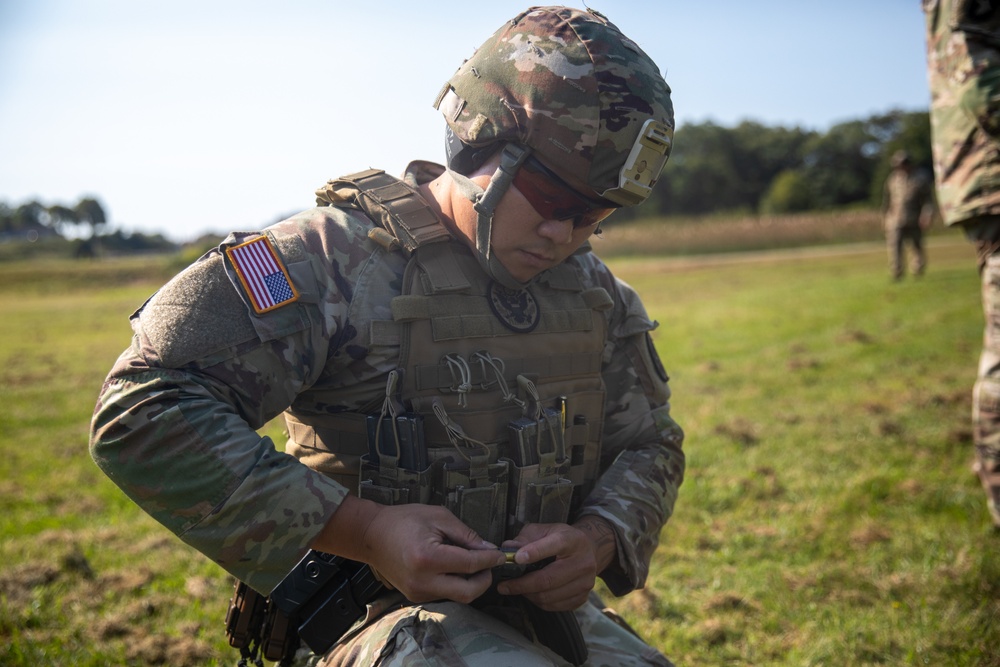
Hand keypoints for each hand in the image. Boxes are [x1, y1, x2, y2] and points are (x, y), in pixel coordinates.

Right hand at [312, 497, 505, 603]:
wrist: (371, 534)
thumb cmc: (404, 519)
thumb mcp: (439, 516)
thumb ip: (466, 535)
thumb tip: (489, 549)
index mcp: (428, 558)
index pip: (470, 565)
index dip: (490, 560)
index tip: (502, 555)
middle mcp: (423, 581)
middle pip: (468, 592)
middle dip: (484, 579)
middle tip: (489, 563)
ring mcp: (418, 593)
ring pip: (458, 596)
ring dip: (471, 582)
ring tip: (472, 562)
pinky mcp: (416, 596)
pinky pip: (445, 594)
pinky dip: (456, 583)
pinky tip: (456, 568)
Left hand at [495, 521, 605, 611]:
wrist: (589, 551)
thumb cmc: (560, 539)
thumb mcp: (544, 530)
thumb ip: (525, 538)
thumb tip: (507, 550)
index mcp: (572, 540)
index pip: (554, 545)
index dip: (534, 552)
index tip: (516, 559)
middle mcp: (582, 562)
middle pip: (548, 579)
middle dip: (522, 584)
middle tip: (503, 586)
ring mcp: (585, 582)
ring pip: (549, 596)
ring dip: (528, 594)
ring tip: (517, 588)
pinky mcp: (582, 598)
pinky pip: (554, 606)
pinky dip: (538, 602)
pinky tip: (532, 593)